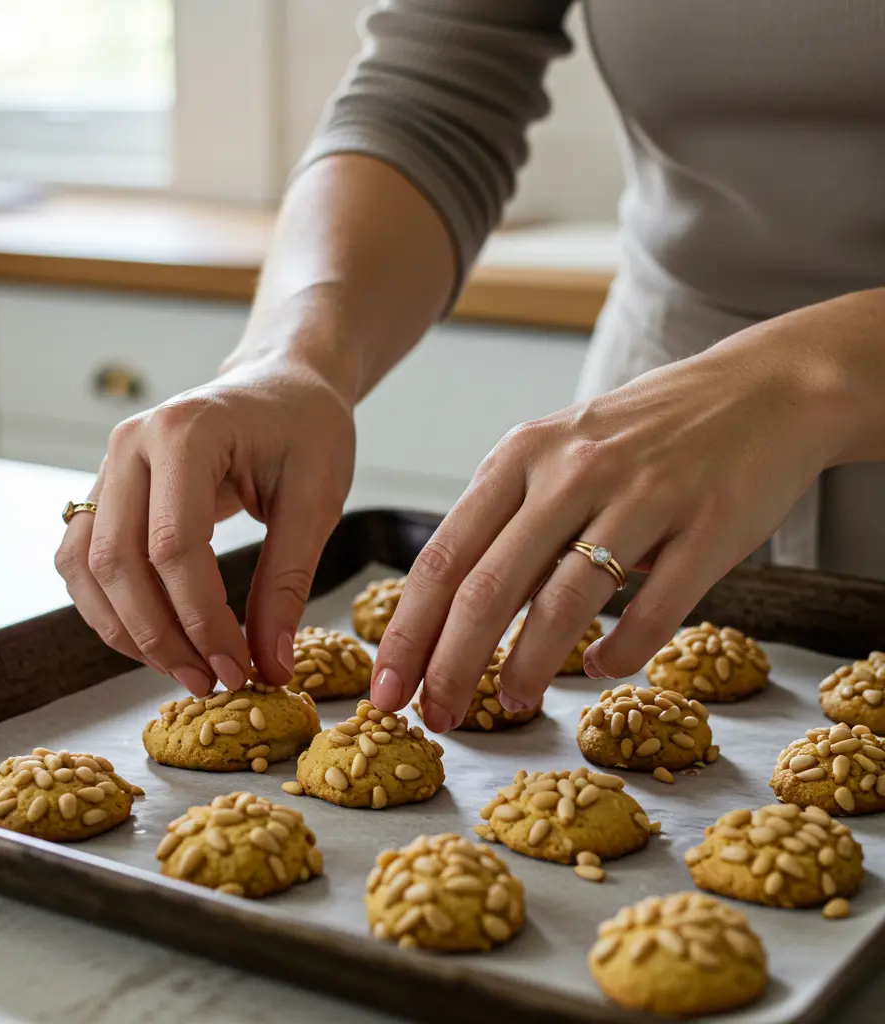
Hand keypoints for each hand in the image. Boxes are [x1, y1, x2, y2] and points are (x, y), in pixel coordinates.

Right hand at [54, 354, 354, 695]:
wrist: (282, 385)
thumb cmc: (306, 429)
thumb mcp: (315, 500)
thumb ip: (287, 582)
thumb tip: (269, 664)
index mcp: (186, 431)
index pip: (174, 546)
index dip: (201, 620)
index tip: (238, 668)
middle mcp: (131, 444)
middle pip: (117, 561)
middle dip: (160, 635)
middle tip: (210, 681)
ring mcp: (110, 463)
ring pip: (86, 566)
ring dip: (126, 630)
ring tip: (183, 670)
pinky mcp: (107, 489)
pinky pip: (83, 558)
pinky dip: (109, 607)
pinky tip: (154, 639)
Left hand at [369, 325, 842, 731]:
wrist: (763, 390)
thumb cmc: (645, 434)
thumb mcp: (560, 456)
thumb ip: (512, 526)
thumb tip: (458, 615)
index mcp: (522, 455)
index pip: (444, 556)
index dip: (409, 630)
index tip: (388, 685)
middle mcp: (572, 471)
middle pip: (489, 586)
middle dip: (450, 663)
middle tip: (435, 716)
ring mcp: (642, 495)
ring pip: (564, 601)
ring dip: (528, 667)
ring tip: (510, 704)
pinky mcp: (708, 525)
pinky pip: (654, 608)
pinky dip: (621, 652)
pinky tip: (599, 670)